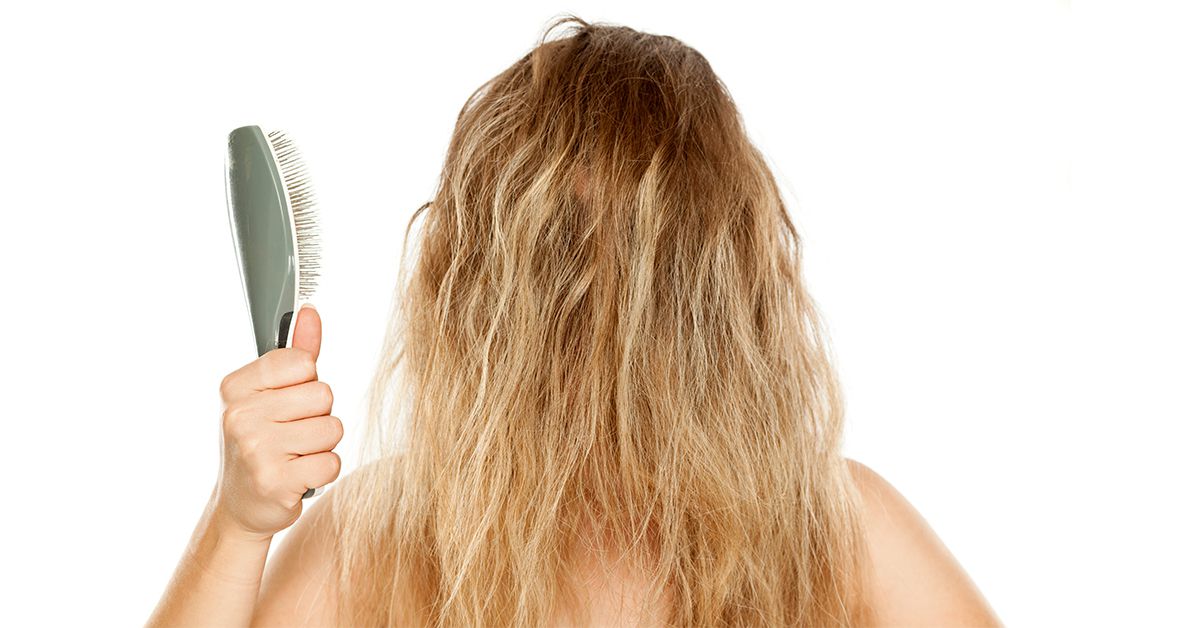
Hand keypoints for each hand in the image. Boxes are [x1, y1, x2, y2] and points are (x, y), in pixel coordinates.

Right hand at [211, 304, 342, 540]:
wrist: (241, 505)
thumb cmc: (261, 443)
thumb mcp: (269, 394)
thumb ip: (295, 354)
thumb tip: (310, 312)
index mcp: (236, 387)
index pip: (302, 361)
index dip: (306, 382)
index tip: (286, 402)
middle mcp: (240, 415)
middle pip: (324, 395)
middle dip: (318, 416)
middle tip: (291, 435)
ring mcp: (255, 449)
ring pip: (332, 429)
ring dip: (322, 445)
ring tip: (295, 455)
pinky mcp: (275, 482)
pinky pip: (332, 462)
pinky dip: (323, 471)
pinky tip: (298, 476)